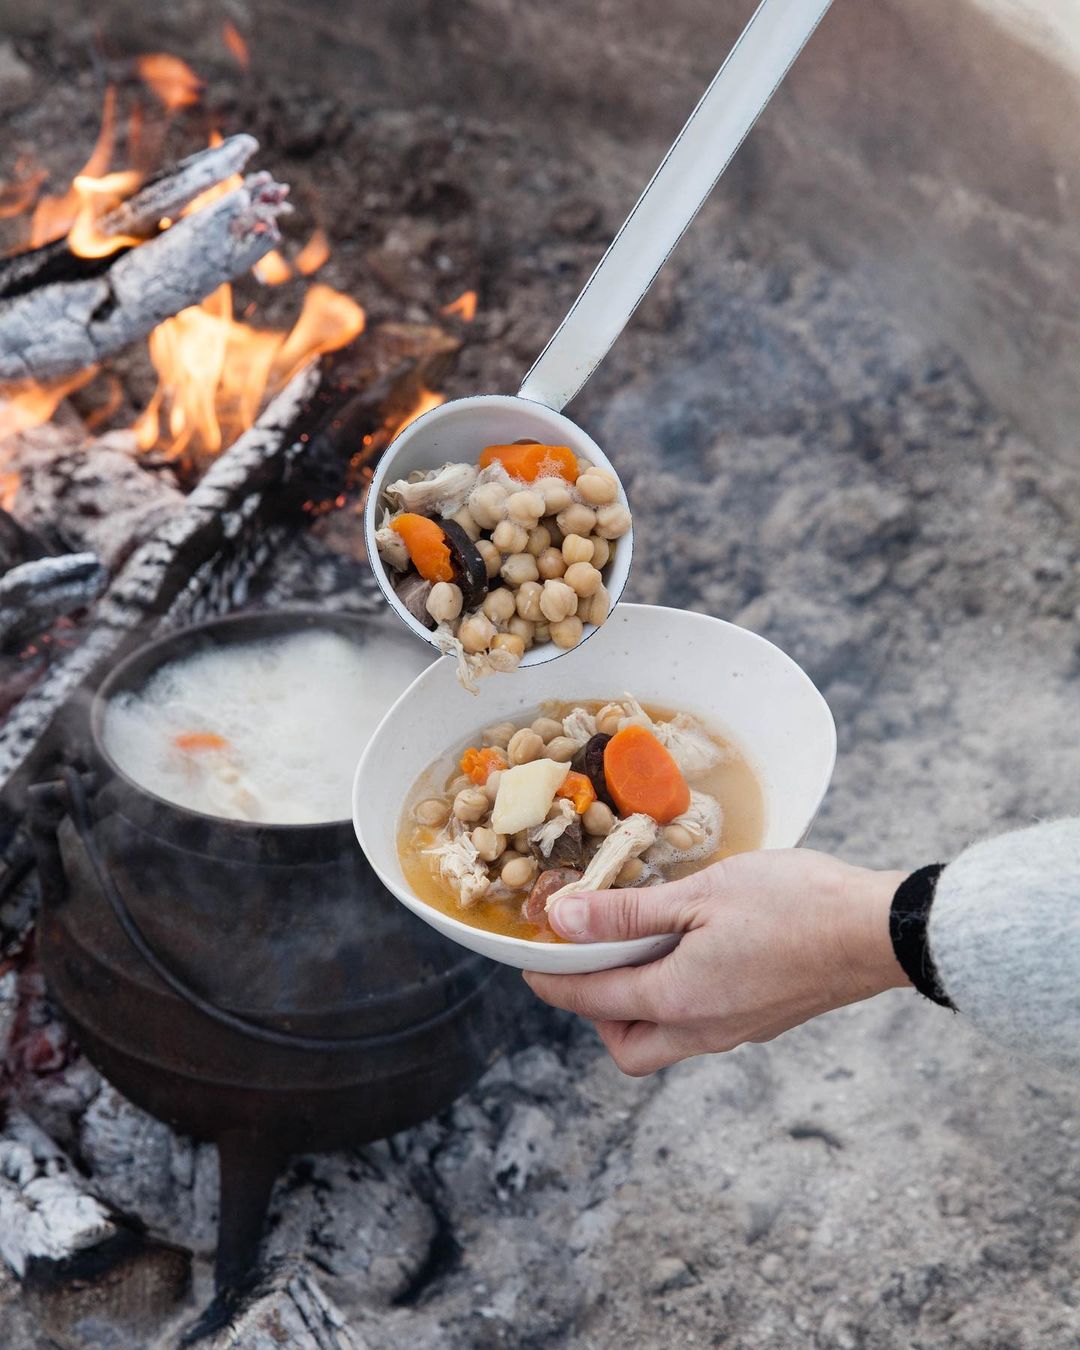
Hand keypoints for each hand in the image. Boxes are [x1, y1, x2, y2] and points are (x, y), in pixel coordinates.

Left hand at [523, 849, 909, 1075]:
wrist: (877, 931)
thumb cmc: (792, 904)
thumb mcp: (699, 896)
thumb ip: (627, 914)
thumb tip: (563, 921)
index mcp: (678, 1000)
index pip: (592, 1000)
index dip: (552, 981)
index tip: (528, 965)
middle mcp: (703, 1030)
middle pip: (627, 1045)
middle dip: (597, 1012)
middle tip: (592, 961)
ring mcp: (737, 1030)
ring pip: (665, 1039)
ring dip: (639, 1006)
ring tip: (640, 948)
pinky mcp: (763, 1019)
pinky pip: (700, 1025)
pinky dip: (676, 999)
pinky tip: (688, 951)